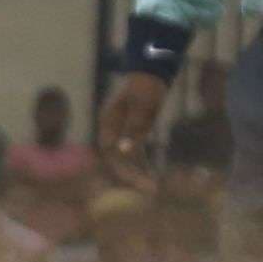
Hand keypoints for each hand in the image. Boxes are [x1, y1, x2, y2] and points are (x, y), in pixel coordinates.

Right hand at [98, 70, 171, 187]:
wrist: (152, 71)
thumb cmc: (146, 87)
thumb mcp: (142, 106)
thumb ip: (133, 128)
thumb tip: (125, 151)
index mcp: (108, 123)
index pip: (110, 153)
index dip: (123, 169)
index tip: (140, 180)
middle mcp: (111, 130)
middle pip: (117, 160)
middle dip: (133, 176)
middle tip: (152, 189)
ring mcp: (121, 133)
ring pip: (126, 159)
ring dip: (138, 174)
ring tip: (154, 188)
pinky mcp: (133, 133)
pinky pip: (135, 154)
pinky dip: (143, 165)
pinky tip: (153, 175)